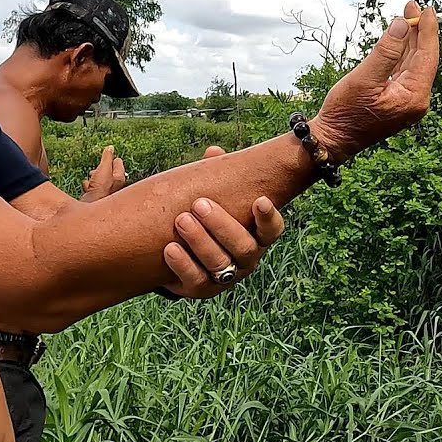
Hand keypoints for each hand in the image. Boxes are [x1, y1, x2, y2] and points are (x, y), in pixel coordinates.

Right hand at [80, 145, 126, 201]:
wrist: (91, 209)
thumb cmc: (100, 190)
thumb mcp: (103, 170)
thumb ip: (107, 158)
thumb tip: (110, 147)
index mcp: (120, 178)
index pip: (117, 162)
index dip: (110, 159)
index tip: (104, 158)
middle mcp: (116, 186)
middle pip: (108, 171)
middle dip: (100, 169)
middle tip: (95, 171)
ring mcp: (107, 193)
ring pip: (100, 180)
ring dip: (94, 177)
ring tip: (90, 178)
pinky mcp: (98, 198)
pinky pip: (93, 188)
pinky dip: (89, 186)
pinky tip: (86, 186)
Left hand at [159, 146, 284, 298]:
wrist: (177, 252)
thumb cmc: (202, 217)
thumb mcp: (210, 196)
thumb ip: (214, 176)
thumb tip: (214, 152)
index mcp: (255, 235)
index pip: (272, 230)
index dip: (269, 218)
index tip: (259, 200)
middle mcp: (246, 258)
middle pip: (244, 247)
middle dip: (222, 225)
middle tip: (199, 204)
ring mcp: (226, 277)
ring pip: (220, 264)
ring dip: (200, 242)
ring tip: (180, 220)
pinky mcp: (202, 290)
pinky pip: (195, 281)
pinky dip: (182, 265)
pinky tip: (169, 248)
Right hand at [311, 0, 439, 159]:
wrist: (333, 139)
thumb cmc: (345, 113)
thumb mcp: (365, 78)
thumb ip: (385, 51)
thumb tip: (402, 25)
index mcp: (414, 97)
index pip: (428, 56)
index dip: (428, 31)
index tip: (427, 10)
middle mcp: (416, 100)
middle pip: (423, 58)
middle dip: (418, 32)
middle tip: (412, 7)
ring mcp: (407, 101)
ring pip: (413, 63)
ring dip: (410, 40)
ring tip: (406, 17)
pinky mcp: (398, 100)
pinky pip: (404, 72)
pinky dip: (401, 54)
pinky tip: (398, 39)